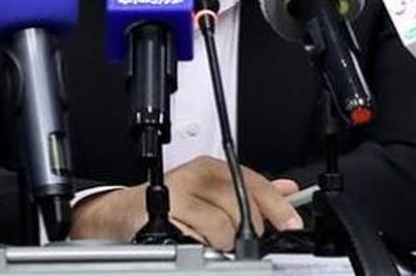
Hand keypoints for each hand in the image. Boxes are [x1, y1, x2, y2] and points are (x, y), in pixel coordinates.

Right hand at [70, 155, 303, 249]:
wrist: (125, 212)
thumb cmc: (172, 202)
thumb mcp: (212, 191)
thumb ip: (250, 190)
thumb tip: (286, 189)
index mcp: (211, 167)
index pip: (252, 182)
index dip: (276, 205)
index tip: (290, 223)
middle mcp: (195, 175)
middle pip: (241, 206)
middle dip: (245, 230)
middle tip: (236, 238)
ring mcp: (179, 195)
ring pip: (222, 226)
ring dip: (222, 242)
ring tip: (211, 241)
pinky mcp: (165, 216)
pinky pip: (199, 239)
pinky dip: (202, 246)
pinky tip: (196, 242)